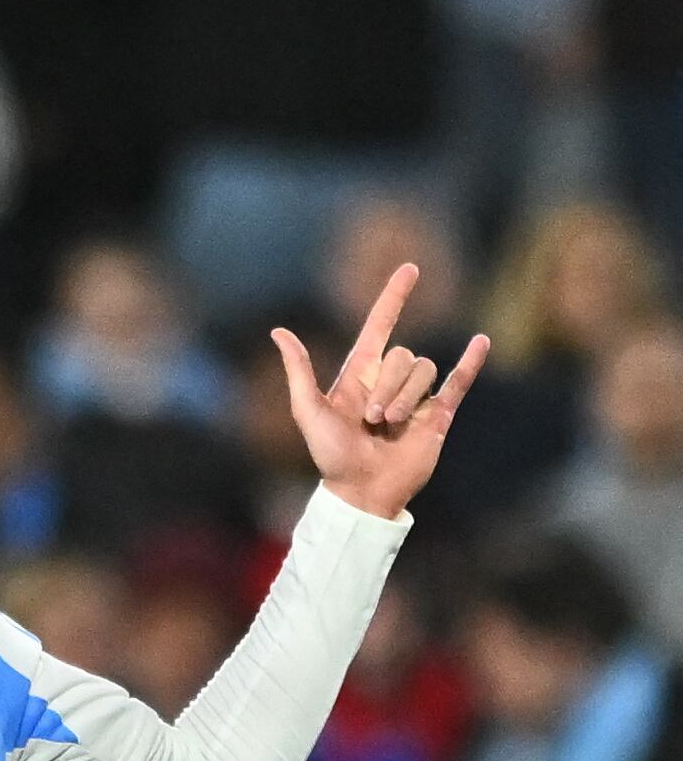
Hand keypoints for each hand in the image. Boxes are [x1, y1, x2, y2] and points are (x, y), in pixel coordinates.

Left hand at [271, 265, 488, 520]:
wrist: (361, 492)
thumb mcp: (309, 411)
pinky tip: (481, 342)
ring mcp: (415, 397)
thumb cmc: (330, 456)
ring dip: (406, 397)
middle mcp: (388, 381)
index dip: (394, 297)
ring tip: (389, 427)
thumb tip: (279, 332)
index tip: (410, 269)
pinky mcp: (438, 415)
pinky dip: (471, 362)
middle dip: (387, 387)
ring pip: (424, 371)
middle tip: (371, 420)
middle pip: (402, 356)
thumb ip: (298, 371)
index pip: (380, 325)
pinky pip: (458, 382)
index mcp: (359, 375)